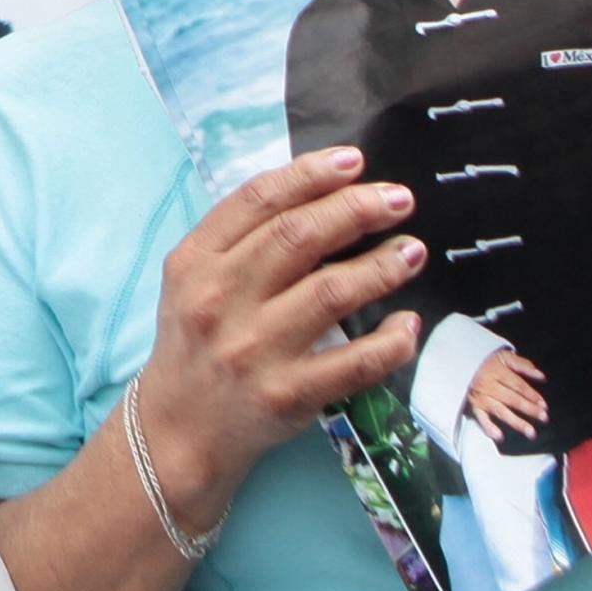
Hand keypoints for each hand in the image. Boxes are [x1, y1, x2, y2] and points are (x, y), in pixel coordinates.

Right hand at [133, 148, 427, 534]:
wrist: (179, 428)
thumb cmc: (196, 340)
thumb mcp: (194, 280)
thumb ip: (241, 239)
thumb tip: (321, 194)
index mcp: (195, 263)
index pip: (257, 202)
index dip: (311, 176)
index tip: (355, 162)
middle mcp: (219, 301)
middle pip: (299, 237)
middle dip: (357, 210)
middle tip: (399, 200)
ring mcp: (254, 351)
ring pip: (332, 292)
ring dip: (383, 266)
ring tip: (412, 250)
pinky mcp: (287, 395)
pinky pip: (354, 362)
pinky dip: (390, 341)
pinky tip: (407, 322)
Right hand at [459, 346, 547, 445]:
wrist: (459, 363)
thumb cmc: (488, 362)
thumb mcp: (505, 357)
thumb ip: (524, 365)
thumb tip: (542, 376)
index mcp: (497, 371)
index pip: (518, 385)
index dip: (532, 395)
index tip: (544, 405)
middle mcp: (488, 384)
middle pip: (511, 398)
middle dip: (529, 409)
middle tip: (544, 418)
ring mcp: (480, 397)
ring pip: (500, 410)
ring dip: (516, 422)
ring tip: (530, 432)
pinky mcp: (473, 406)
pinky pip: (480, 418)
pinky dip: (488, 427)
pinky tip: (499, 436)